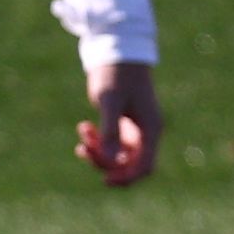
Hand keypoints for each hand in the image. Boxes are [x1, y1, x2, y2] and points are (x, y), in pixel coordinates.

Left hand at [76, 60, 160, 186]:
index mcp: (151, 128)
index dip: (127, 178)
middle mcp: (146, 132)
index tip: (105, 180)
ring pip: (117, 157)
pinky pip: (110, 145)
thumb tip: (111, 161)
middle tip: (84, 149)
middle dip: (105, 163)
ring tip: (83, 130)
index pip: (145, 166)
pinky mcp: (122, 124)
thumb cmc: (115, 75)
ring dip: (97, 151)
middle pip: (129, 165)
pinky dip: (95, 142)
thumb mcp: (110, 102)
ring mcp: (134, 130)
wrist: (116, 53)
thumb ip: (111, 131)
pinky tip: (84, 126)